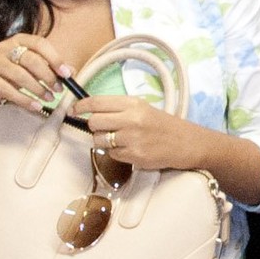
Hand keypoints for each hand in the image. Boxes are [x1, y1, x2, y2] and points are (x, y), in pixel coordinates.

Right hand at [0, 33, 72, 115]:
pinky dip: (25, 99)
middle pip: (31, 60)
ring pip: (20, 75)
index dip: (55, 58)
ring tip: (49, 98)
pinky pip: (8, 90)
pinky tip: (35, 105)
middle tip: (58, 90)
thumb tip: (71, 72)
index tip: (66, 74)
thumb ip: (49, 68)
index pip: (40, 43)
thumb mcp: (30, 69)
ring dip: (38, 89)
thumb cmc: (9, 76)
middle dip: (48, 76)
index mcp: (18, 40)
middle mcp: (3, 47)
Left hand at [70, 96, 203, 173]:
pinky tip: (130, 149)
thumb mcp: (142, 108)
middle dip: (94, 126)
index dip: (81, 106)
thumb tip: (90, 111)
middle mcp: (131, 119)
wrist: (186, 142)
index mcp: (133, 104)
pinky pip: (112, 154)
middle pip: (94, 122)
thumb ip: (118, 109)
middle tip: (102, 128)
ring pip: (99, 140)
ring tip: (119, 140)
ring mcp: (132, 139)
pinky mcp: (134, 156)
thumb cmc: (162, 125)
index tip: (74, 109)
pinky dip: (116, 153)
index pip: (97, 102)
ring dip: (104, 141)